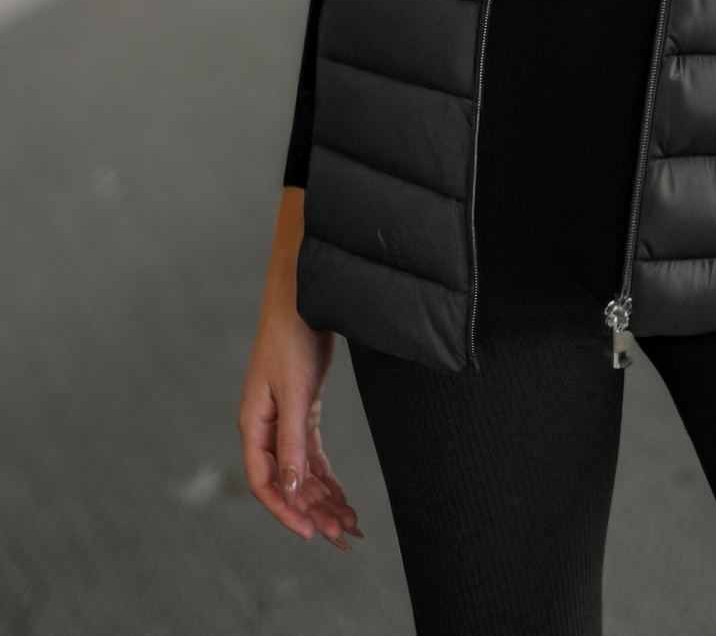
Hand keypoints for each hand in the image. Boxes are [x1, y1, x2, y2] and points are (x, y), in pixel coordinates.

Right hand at [238, 189, 361, 550]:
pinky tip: (341, 494)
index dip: (288, 512)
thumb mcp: (294, 391)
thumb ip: (291, 442)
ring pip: (301, 470)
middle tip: (344, 537)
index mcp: (254, 424)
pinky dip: (326, 474)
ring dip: (323, 497)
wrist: (304, 291)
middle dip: (314, 511)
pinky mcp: (302, 405)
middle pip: (287, 482)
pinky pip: (311, 452)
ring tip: (349, 523)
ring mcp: (284, 416)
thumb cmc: (292, 334)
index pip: (266, 483)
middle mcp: (266, 426)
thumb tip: (289, 492)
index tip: (314, 534)